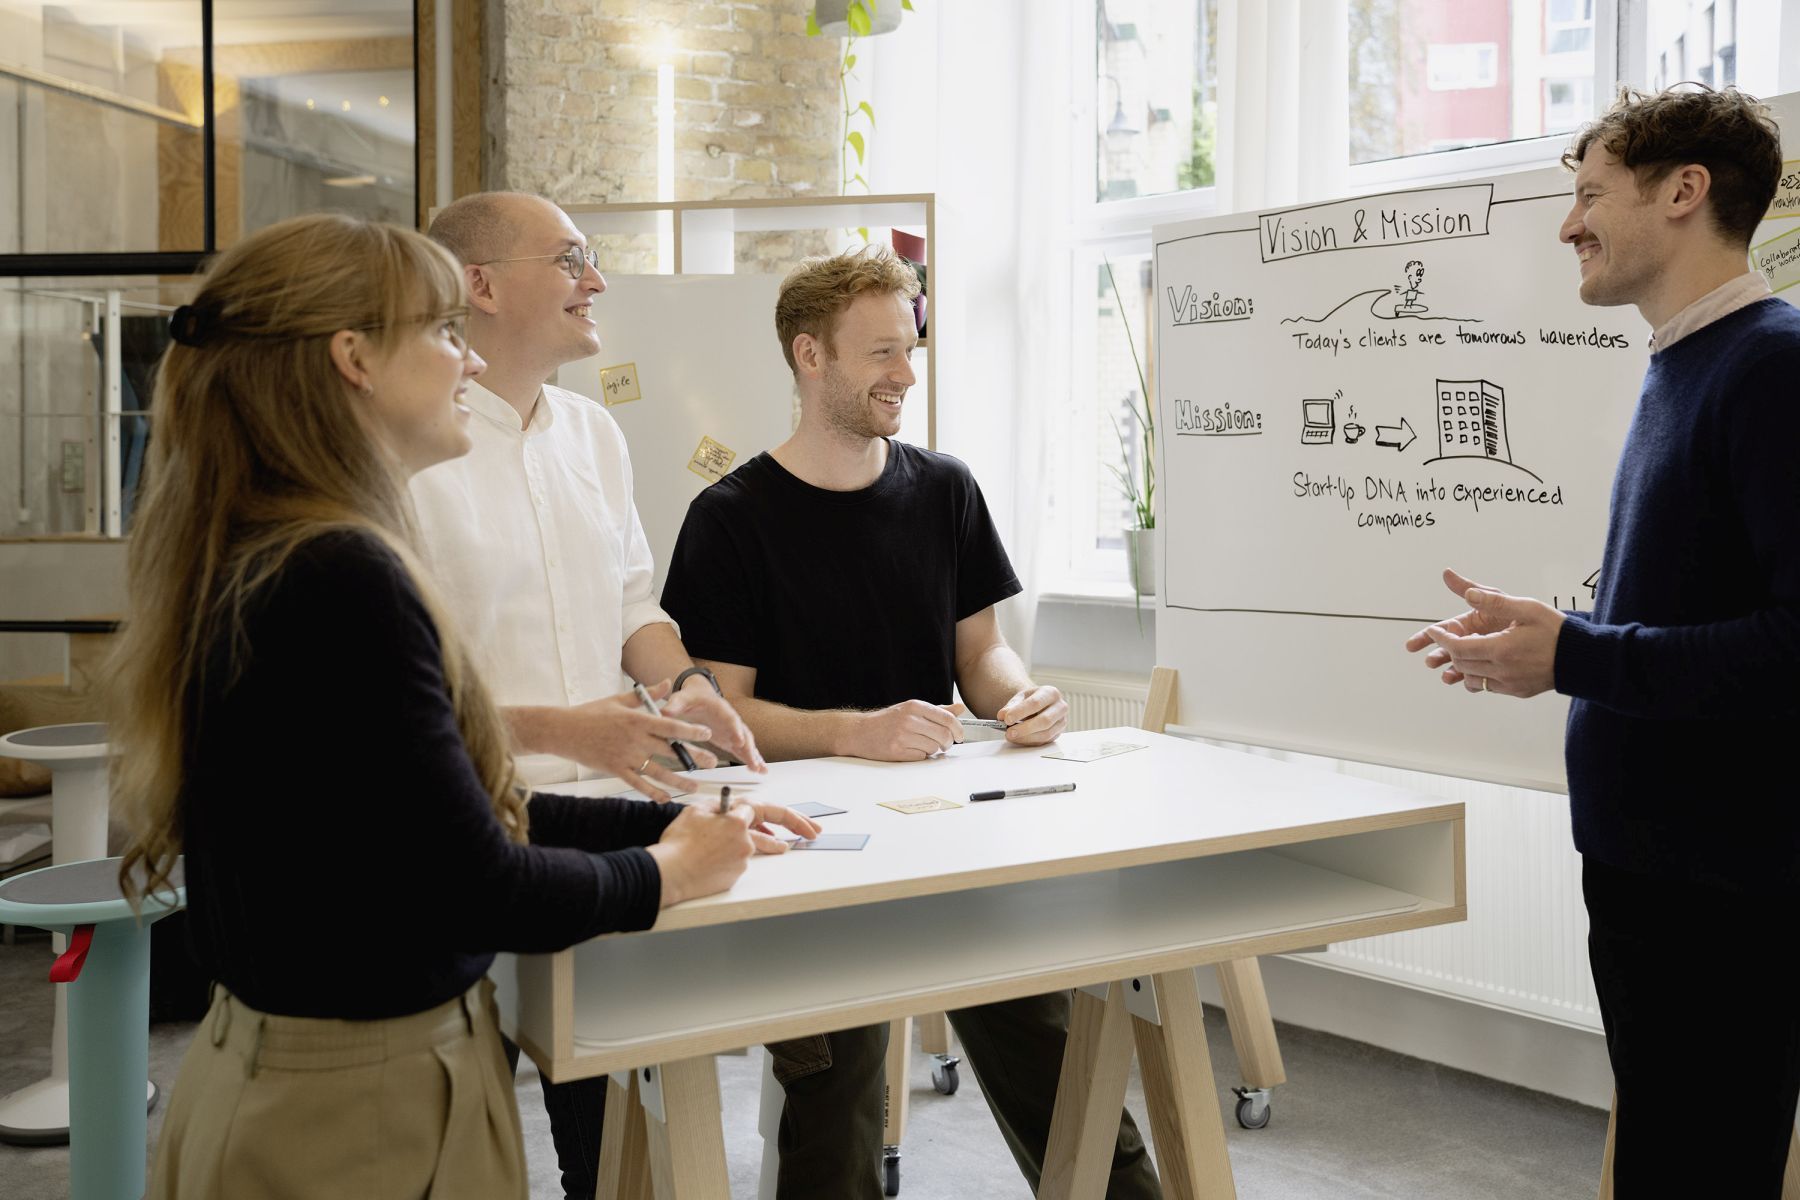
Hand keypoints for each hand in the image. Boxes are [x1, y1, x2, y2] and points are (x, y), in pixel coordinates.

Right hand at [553, 682, 717, 801]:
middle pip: (670, 751)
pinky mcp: (616, 770)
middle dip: (694, 757)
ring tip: (696, 786)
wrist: (563, 730)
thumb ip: (647, 694)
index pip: (670, 726)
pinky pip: (639, 784)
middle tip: (713, 762)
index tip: (708, 735)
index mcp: (637, 720)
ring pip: (659, 772)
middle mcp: (635, 740)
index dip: (691, 731)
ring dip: (679, 780)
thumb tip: (668, 683)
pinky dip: (653, 792)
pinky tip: (666, 797)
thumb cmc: (591, 713)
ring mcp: (626, 757)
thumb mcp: (620, 699)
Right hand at [645, 798, 823, 905]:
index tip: (798, 819)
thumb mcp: (695, 812)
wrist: (670, 872)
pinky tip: (715, 859)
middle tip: (813, 831)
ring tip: (784, 846)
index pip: (762, 810)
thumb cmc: (678, 842)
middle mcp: (744, 840)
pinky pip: (738, 863)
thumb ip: (717, 807)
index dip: (776, 812)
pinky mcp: (736, 876)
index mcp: (736, 819)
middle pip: (773, 833)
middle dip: (798, 828)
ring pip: (752, 848)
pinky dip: (731, 859)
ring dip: (766, 845)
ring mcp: (742, 860)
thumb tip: (728, 808)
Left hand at [664, 676, 767, 772]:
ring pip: (746, 743)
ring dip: (754, 756)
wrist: (700, 694)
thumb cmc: (692, 697)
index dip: (736, 730)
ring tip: (761, 770)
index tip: (739, 741)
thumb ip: (675, 705)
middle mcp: (730, 719)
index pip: (731, 719)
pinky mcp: (730, 738)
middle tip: (754, 761)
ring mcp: (732, 730)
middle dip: (750, 748)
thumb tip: (664, 712)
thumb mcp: (681, 698)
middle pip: (743, 733)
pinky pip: (742, 749)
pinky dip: (750, 759)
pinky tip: (758, 769)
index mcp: (720, 708)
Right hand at [839, 699, 963, 760]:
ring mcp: (902, 735)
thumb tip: (960, 708)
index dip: (958, 729)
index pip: (947, 718)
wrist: (860, 732)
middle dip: (947, 743)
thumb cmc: (887, 721)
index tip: (959, 735)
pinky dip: (920, 756)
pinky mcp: (897, 751)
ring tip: (922, 745)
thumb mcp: (911, 709)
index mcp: (915, 706)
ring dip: (932, 750)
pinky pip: (921, 757)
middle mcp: (909, 719)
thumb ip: (937, 710)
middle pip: (943, 735)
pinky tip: (911, 750)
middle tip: (943, 744)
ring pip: (933, 748)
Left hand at [998, 685, 1066, 745]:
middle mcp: (1060, 707)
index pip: (1036, 703)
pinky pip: (1044, 741)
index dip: (1020, 712)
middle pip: (1044, 720)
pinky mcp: (1058, 734)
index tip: (1007, 719)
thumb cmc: (1031, 700)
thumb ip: (1011, 706)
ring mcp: (1061, 722)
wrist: (1041, 704)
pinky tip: (1019, 739)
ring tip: (1011, 736)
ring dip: (1026, 737)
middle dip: (1024, 728)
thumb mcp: (1020, 698)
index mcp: (1051, 693)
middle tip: (1009, 732)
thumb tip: (1002, 715)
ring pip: (1045, 734)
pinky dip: (1030, 741)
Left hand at [1403, 568, 1563, 697]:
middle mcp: (1502, 671)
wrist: (1583, 658)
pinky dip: (1478, 675)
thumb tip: (1467, 594)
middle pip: (1461, 663)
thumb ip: (1494, 602)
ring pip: (1471, 678)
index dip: (1441, 639)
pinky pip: (1487, 687)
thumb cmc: (1556, 630)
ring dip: (1462, 664)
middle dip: (1450, 649)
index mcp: (1502, 649)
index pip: (1458, 648)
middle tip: (1447, 636)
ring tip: (1463, 648)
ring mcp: (1509, 684)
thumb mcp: (1527, 608)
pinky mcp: (1517, 691)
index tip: (1433, 630)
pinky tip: (1482, 662)